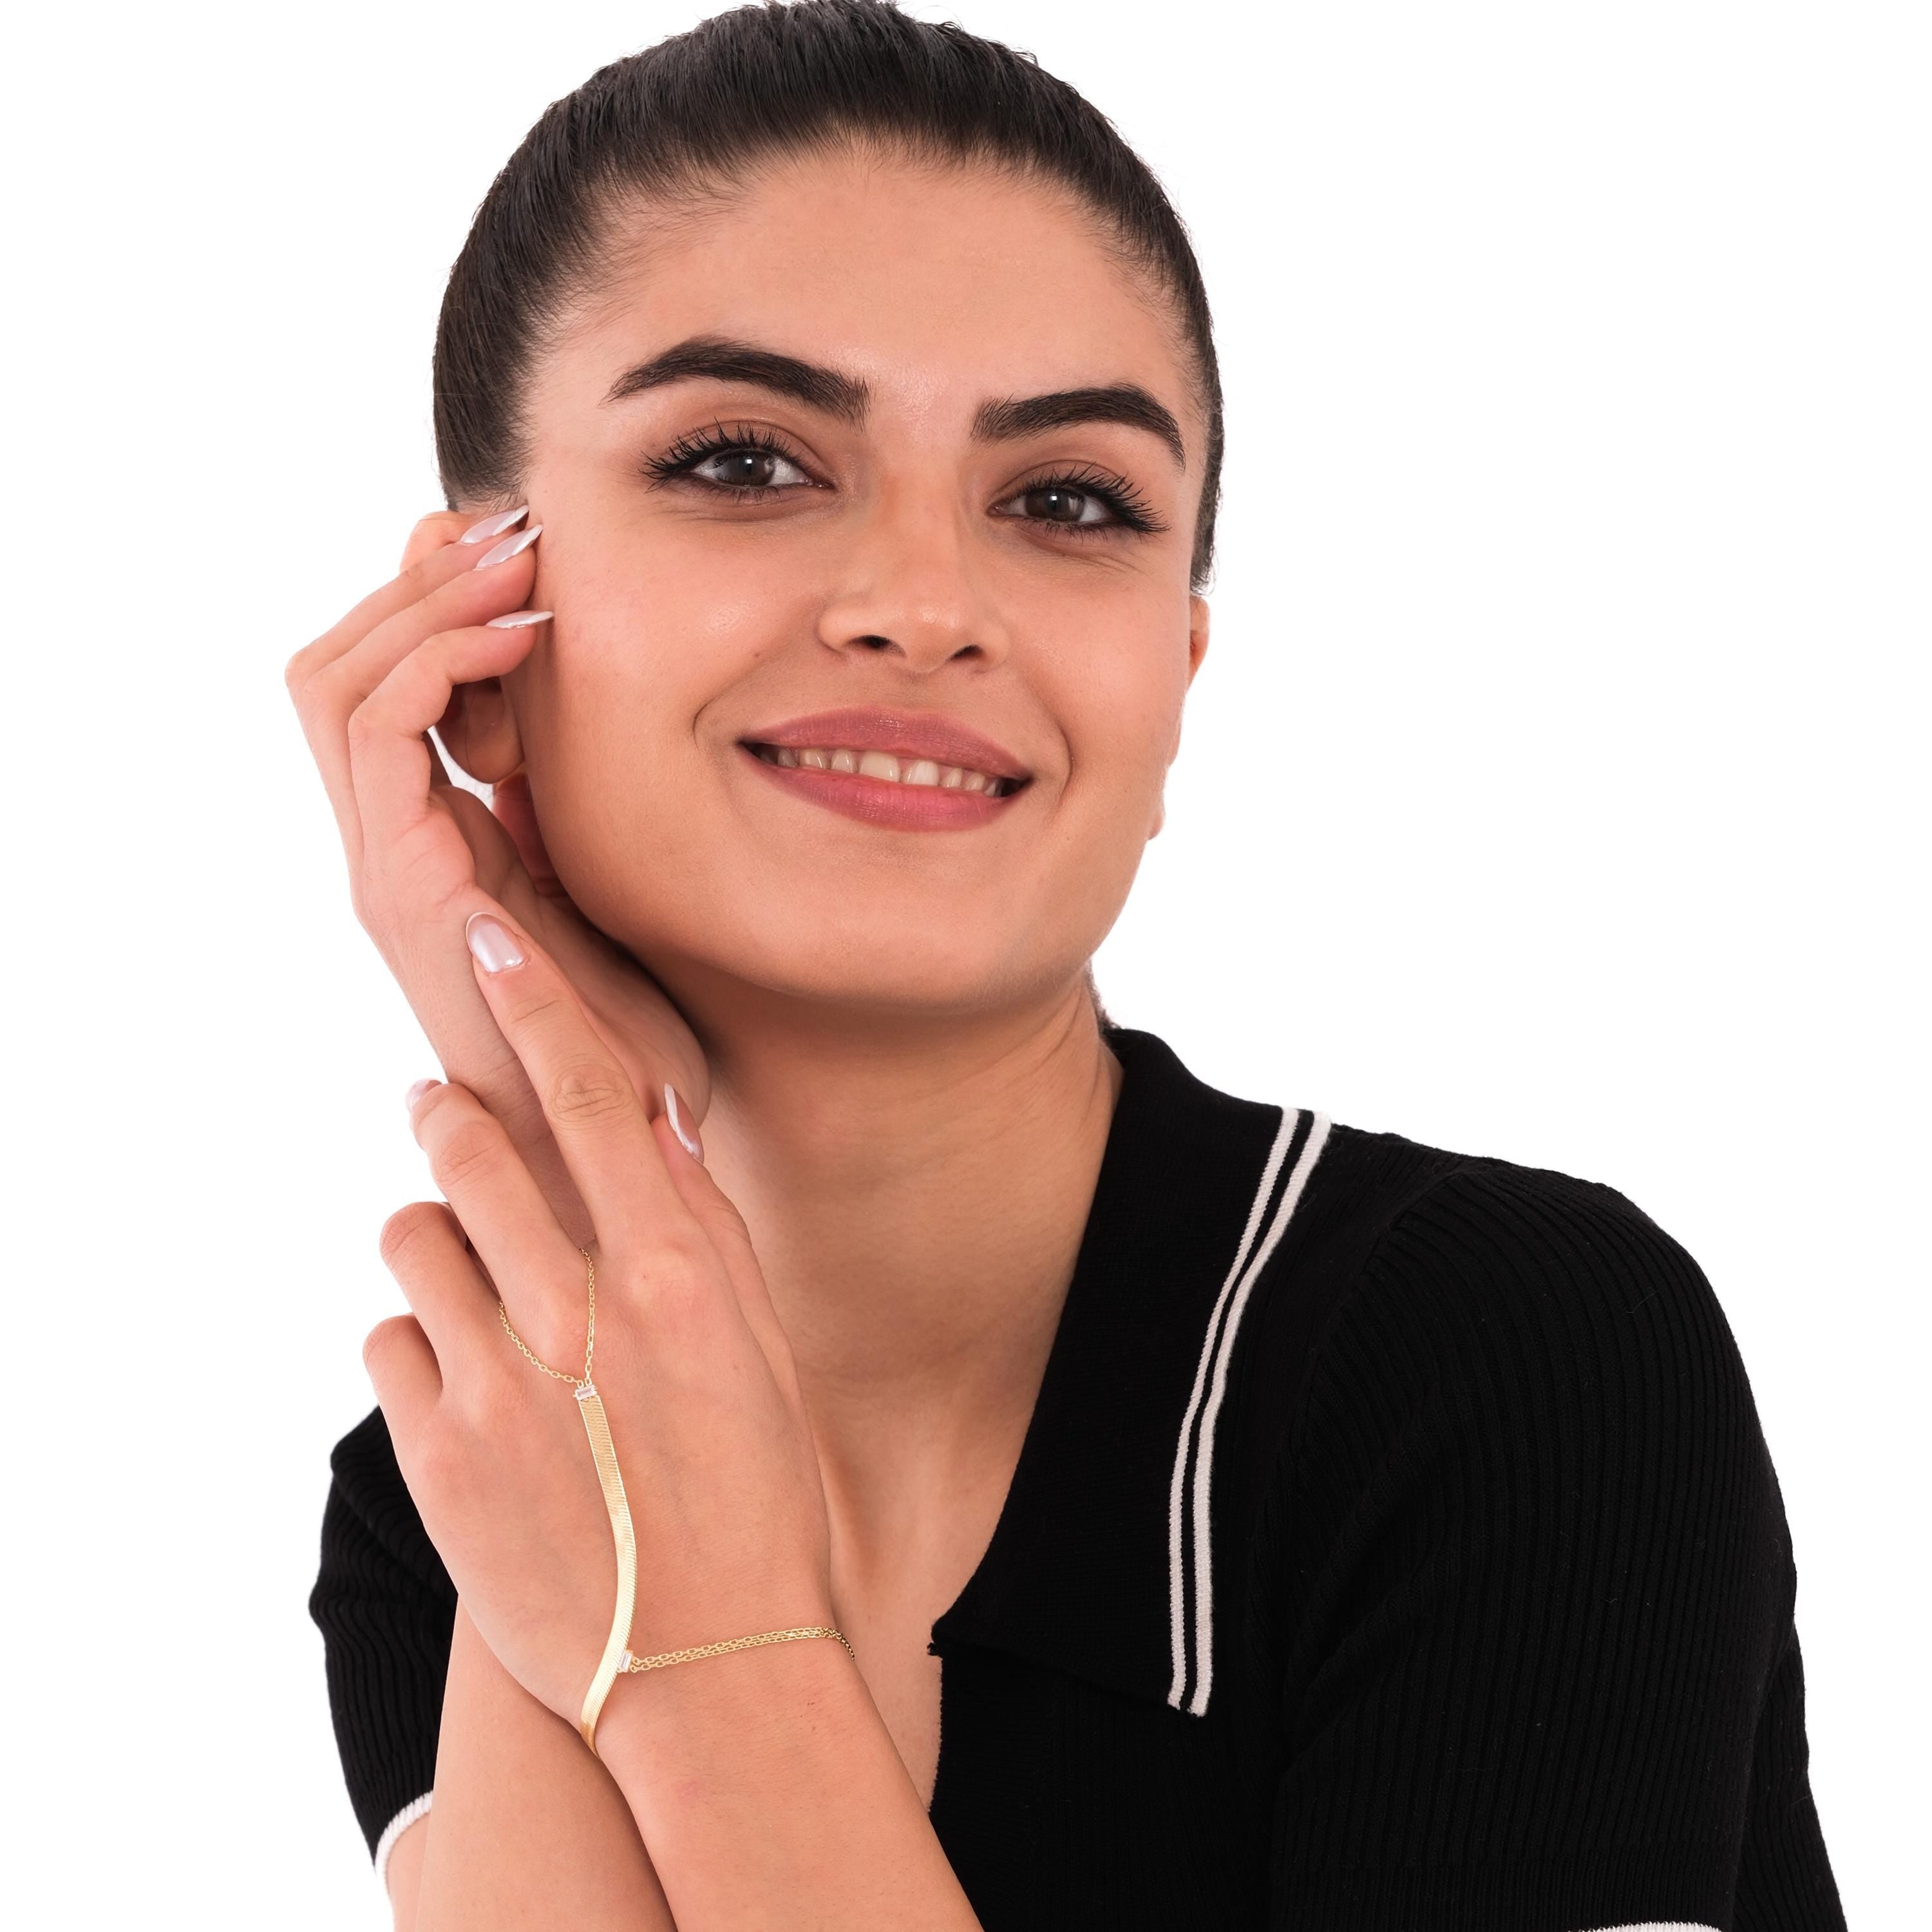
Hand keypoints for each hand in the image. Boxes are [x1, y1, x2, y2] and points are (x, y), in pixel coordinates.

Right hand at [283, 509, 708, 1251]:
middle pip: (338, 663)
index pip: (386, 682)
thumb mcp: (612, 888)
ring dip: (422, 599)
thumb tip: (590, 716)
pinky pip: (378, 731)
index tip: (530, 547)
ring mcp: (387, 859)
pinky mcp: (402, 880)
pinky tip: (525, 633)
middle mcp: (393, 840)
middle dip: (415, 578)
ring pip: (335, 681)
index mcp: (436, 833)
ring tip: (518, 555)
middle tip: (513, 524)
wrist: (611, 1142)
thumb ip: (580, 807)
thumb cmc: (623, 1033)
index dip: (436, 600)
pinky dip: (437, 658)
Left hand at [368, 906, 836, 1728]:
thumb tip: (651, 1126)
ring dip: (431, 1227)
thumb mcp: (762, 1350)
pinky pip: (385, 1340)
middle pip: (474, 1147)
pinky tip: (464, 1371)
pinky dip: (416, 1334)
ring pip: (411, 1234)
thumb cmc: (755, 1497)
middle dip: (448, 1108)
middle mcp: (581, 1314)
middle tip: (441, 1105)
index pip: (592, 1095)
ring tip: (465, 1263)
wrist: (706, 1665)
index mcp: (675, 1277)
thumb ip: (702, 1233)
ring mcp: (498, 1385)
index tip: (489, 937)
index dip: (536, 1002)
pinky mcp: (435, 1454)